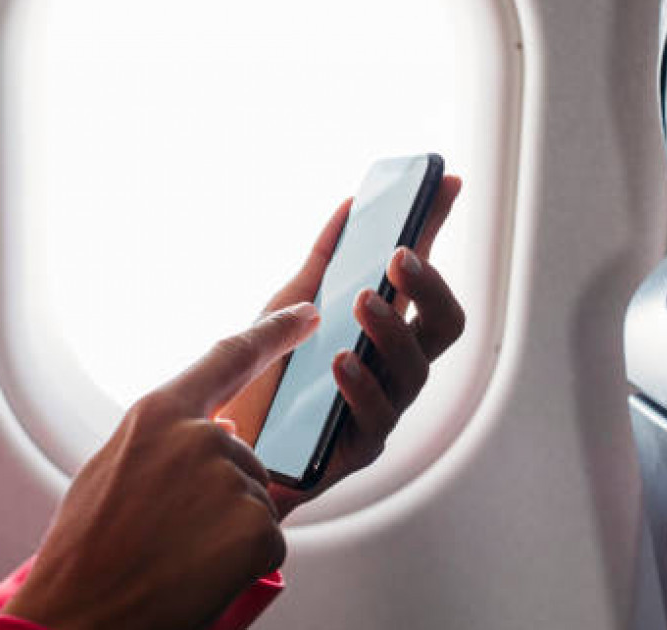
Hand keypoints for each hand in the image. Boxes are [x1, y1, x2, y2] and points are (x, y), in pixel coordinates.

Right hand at [2, 303, 320, 629]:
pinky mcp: (258, 527)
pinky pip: (266, 538)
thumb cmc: (85, 551)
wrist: (78, 619)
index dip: (275, 332)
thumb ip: (169, 439)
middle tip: (167, 533)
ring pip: (254, 500)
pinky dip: (240, 561)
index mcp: (158, 414)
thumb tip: (227, 429)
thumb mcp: (111, 471)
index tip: (309, 313)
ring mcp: (232, 480)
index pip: (230, 357)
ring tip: (175, 555)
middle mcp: (201, 437)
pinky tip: (199, 574)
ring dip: (227, 530)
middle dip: (219, 493)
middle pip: (242, 454)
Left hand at [218, 175, 465, 517]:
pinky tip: (342, 360)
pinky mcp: (356, 453)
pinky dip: (362, 385)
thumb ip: (323, 263)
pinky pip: (374, 419)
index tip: (442, 182)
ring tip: (365, 300)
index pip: (423, 277)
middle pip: (444, 327)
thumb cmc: (265, 379)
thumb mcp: (286, 309)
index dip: (438, 231)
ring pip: (414, 372)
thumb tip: (350, 206)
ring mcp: (381, 411)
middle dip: (429, 287)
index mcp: (386, 335)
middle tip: (398, 256)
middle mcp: (394, 372)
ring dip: (392, 330)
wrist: (223, 455)